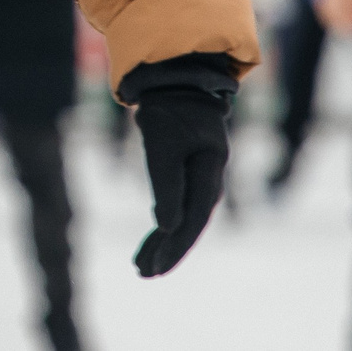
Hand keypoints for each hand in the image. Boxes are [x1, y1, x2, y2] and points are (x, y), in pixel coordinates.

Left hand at [133, 88, 230, 276]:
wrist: (175, 78)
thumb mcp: (162, 145)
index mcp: (210, 170)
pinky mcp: (187, 171)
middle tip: (144, 274)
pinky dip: (164, 222)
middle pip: (190, 223)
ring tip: (141, 266)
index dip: (176, 245)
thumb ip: (166, 186)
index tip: (156, 267)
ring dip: (164, 241)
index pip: (194, 218)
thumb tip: (167, 228)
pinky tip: (154, 239)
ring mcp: (200, 174)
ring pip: (183, 216)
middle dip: (168, 251)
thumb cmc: (169, 109)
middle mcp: (209, 176)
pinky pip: (178, 203)